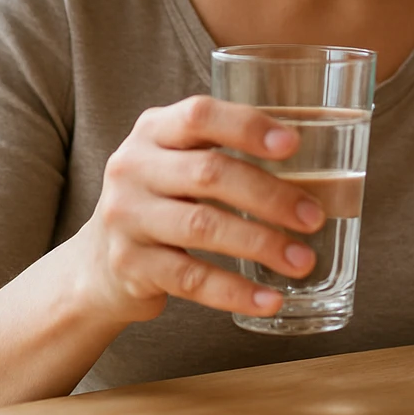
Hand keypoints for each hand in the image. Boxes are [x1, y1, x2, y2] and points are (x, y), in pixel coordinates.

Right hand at [72, 95, 326, 324]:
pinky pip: (191, 279)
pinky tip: (269, 299)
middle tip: (314, 216)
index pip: (199, 115)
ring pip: (203, 227)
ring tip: (303, 259)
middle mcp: (133, 167)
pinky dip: (235, 292)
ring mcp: (126, 218)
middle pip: (208, 173)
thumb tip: (317, 159)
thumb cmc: (162, 198)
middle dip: (270, 195)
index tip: (294, 145)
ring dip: (261, 244)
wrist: (97, 263)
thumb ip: (226, 147)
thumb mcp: (178, 159)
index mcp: (153, 130)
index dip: (248, 127)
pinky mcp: (130, 266)